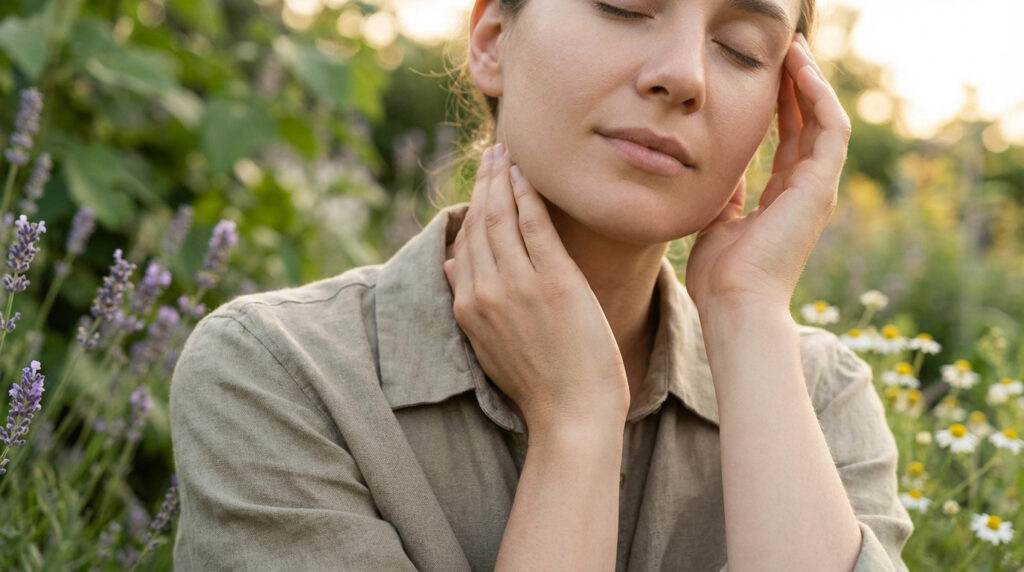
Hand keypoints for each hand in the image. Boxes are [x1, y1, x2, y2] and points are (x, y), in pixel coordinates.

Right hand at [443, 144, 629, 435]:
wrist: (571, 415)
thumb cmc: (538, 386)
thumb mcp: (489, 347)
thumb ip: (469, 304)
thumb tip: (451, 267)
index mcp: (467, 308)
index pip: (465, 243)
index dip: (471, 207)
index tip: (480, 183)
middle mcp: (485, 291)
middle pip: (479, 223)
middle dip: (484, 183)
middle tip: (492, 152)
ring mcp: (518, 284)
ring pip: (501, 217)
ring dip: (502, 179)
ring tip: (506, 152)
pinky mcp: (553, 281)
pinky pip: (534, 224)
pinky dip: (528, 194)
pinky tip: (527, 174)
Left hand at [685, 35, 851, 315]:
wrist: (734, 304)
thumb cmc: (721, 276)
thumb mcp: (717, 224)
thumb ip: (725, 196)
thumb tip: (721, 174)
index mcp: (782, 199)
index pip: (787, 140)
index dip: (779, 106)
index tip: (766, 75)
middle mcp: (805, 190)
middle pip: (808, 124)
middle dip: (797, 86)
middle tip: (787, 50)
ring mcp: (816, 188)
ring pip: (824, 120)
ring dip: (811, 83)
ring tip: (797, 50)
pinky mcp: (820, 186)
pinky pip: (830, 129)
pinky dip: (819, 98)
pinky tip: (803, 72)